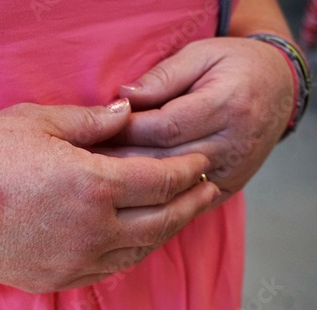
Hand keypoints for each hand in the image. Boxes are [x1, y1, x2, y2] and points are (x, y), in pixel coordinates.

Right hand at [0, 100, 218, 292]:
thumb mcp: (37, 121)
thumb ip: (91, 121)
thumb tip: (127, 115)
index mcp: (91, 184)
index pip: (161, 180)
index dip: (188, 170)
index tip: (201, 162)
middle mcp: (93, 229)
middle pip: (163, 219)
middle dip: (193, 202)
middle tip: (209, 188)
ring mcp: (78, 259)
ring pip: (143, 248)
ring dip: (170, 228)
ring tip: (182, 212)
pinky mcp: (60, 278)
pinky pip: (113, 267)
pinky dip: (137, 250)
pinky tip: (140, 238)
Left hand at [114, 38, 293, 204]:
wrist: (278, 91)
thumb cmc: (235, 67)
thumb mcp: (201, 54)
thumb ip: (163, 76)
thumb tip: (124, 96)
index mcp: (226, 105)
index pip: (163, 127)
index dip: (125, 130)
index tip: (96, 130)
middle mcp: (231, 144)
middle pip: (164, 160)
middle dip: (120, 160)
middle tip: (85, 161)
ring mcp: (231, 171)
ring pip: (171, 186)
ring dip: (132, 183)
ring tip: (98, 178)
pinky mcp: (228, 187)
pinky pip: (185, 201)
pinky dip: (155, 199)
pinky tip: (128, 195)